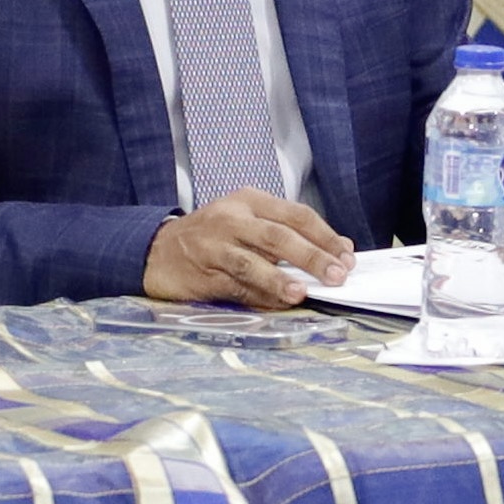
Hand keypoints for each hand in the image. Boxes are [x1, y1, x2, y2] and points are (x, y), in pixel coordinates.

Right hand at [143, 190, 355, 308]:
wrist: (157, 250)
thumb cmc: (212, 236)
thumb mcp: (247, 222)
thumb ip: (286, 235)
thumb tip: (334, 254)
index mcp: (250, 200)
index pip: (296, 215)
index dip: (324, 236)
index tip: (346, 255)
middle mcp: (233, 218)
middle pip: (279, 236)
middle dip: (312, 256)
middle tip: (337, 275)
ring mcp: (215, 246)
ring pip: (253, 261)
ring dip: (281, 279)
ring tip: (303, 292)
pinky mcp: (203, 273)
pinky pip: (236, 286)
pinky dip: (259, 295)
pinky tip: (277, 303)